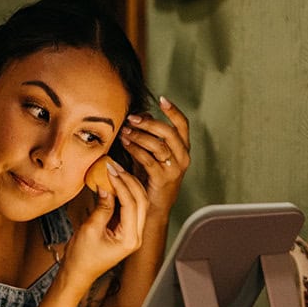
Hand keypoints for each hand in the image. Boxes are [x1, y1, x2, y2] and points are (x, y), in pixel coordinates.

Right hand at [62, 159, 147, 289]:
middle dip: (129, 181)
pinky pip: (130, 207)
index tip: (110, 171)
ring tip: (115, 171)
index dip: (122, 185)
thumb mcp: (90, 230)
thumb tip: (106, 187)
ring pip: (139, 202)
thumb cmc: (82, 258)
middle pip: (141, 201)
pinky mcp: (127, 229)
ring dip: (128, 185)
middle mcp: (136, 236)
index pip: (132, 204)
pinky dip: (123, 193)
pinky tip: (114, 183)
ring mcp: (133, 233)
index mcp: (130, 239)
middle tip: (114, 167)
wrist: (78, 273)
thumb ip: (102, 208)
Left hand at [120, 96, 189, 220]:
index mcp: (183, 149)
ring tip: (124, 131)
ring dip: (139, 136)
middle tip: (132, 118)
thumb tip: (142, 114)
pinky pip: (148, 159)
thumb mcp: (150, 153)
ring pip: (158, 145)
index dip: (174, 111)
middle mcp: (183, 157)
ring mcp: (174, 169)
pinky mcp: (163, 179)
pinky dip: (135, 149)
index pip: (183, 125)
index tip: (162, 99)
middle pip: (169, 132)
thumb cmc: (149, 178)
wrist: (152, 207)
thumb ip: (149, 135)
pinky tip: (125, 144)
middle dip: (148, 123)